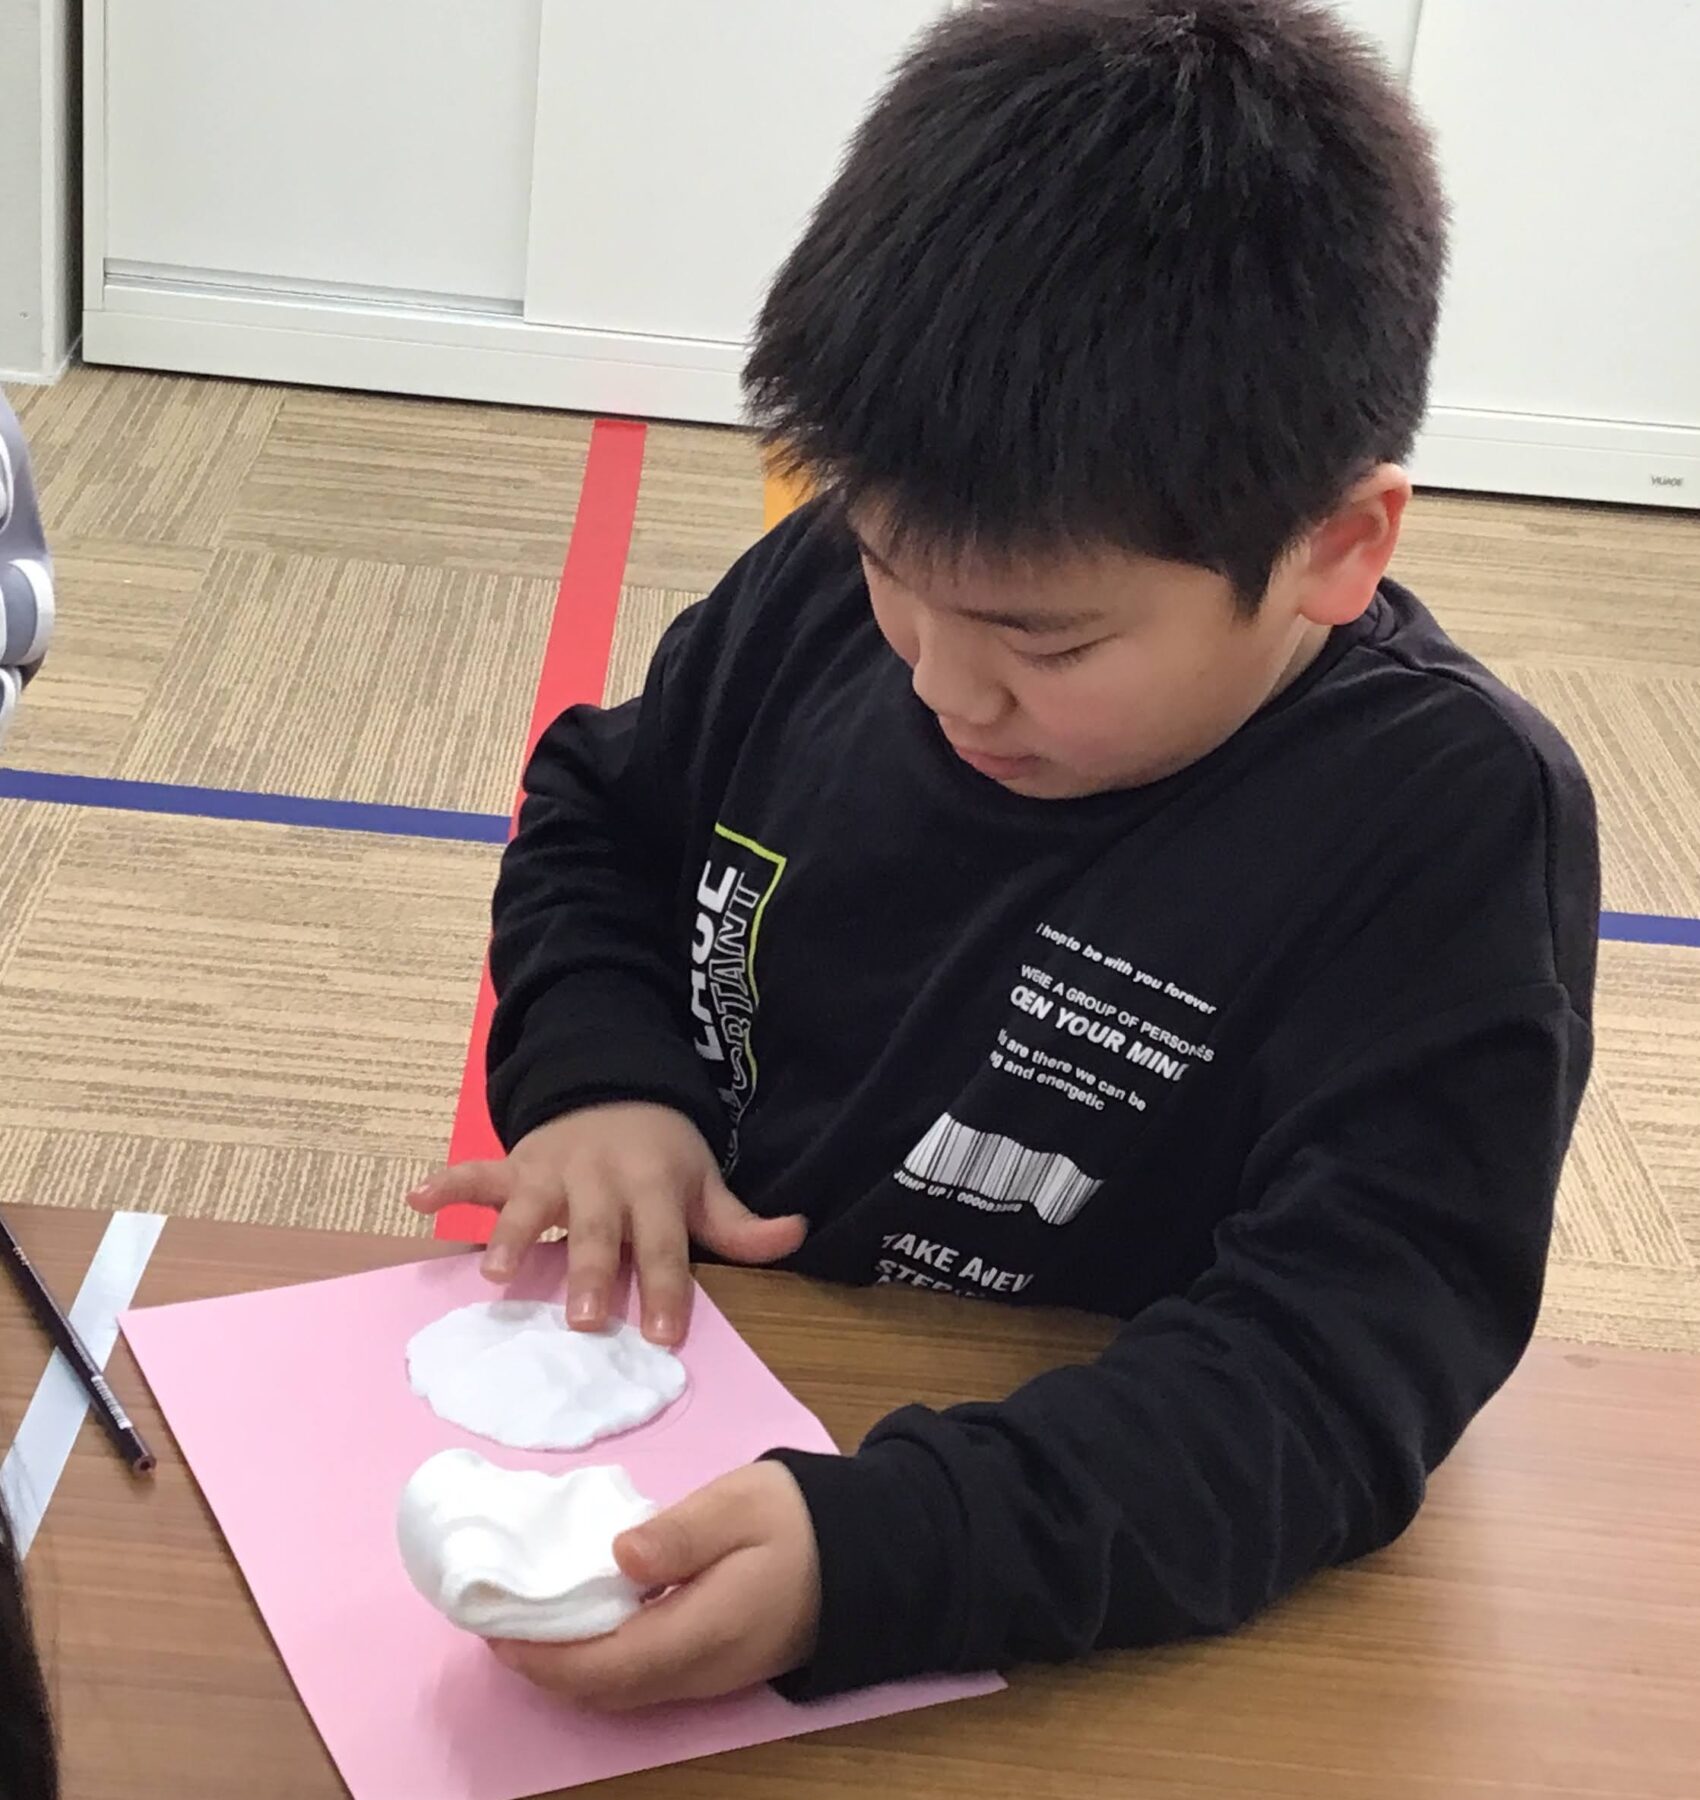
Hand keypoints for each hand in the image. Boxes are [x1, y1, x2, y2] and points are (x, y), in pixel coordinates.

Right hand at [406, 1104, 805, 1344]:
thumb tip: (796, 1234)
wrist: (615, 1083)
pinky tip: (416, 1199)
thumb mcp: (705, 1182)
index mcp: (653, 1184)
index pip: (663, 1243)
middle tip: (584, 1321)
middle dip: (590, 1273)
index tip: (664, 1337)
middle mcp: (601, 1178)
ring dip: (513, 1236)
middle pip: (596, 1231)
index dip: (666, 1288)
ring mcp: (552, 1170)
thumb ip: (740, 1223)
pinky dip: (446, 1183)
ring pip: (530, 1204)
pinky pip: (477, 1173)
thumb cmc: (663, 1153)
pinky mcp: (515, 1164)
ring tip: (493, 1274)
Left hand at [488, 1463, 819, 1709]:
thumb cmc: (800, 1519)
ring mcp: (710, 1676)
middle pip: (607, 1689)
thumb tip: (620, 1555)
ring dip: (569, 1668)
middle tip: (494, 1625)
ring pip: (623, 1690)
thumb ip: (682, 1532)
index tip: (496, 1633)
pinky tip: (584, 1624)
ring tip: (526, 1623)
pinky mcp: (714, 1666)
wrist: (866, 1556)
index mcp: (705, 1630)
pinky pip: (643, 1679)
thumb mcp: (742, 1503)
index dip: (547, 1658)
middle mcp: (702, 1670)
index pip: (610, 1664)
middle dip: (545, 1668)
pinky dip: (600, 1662)